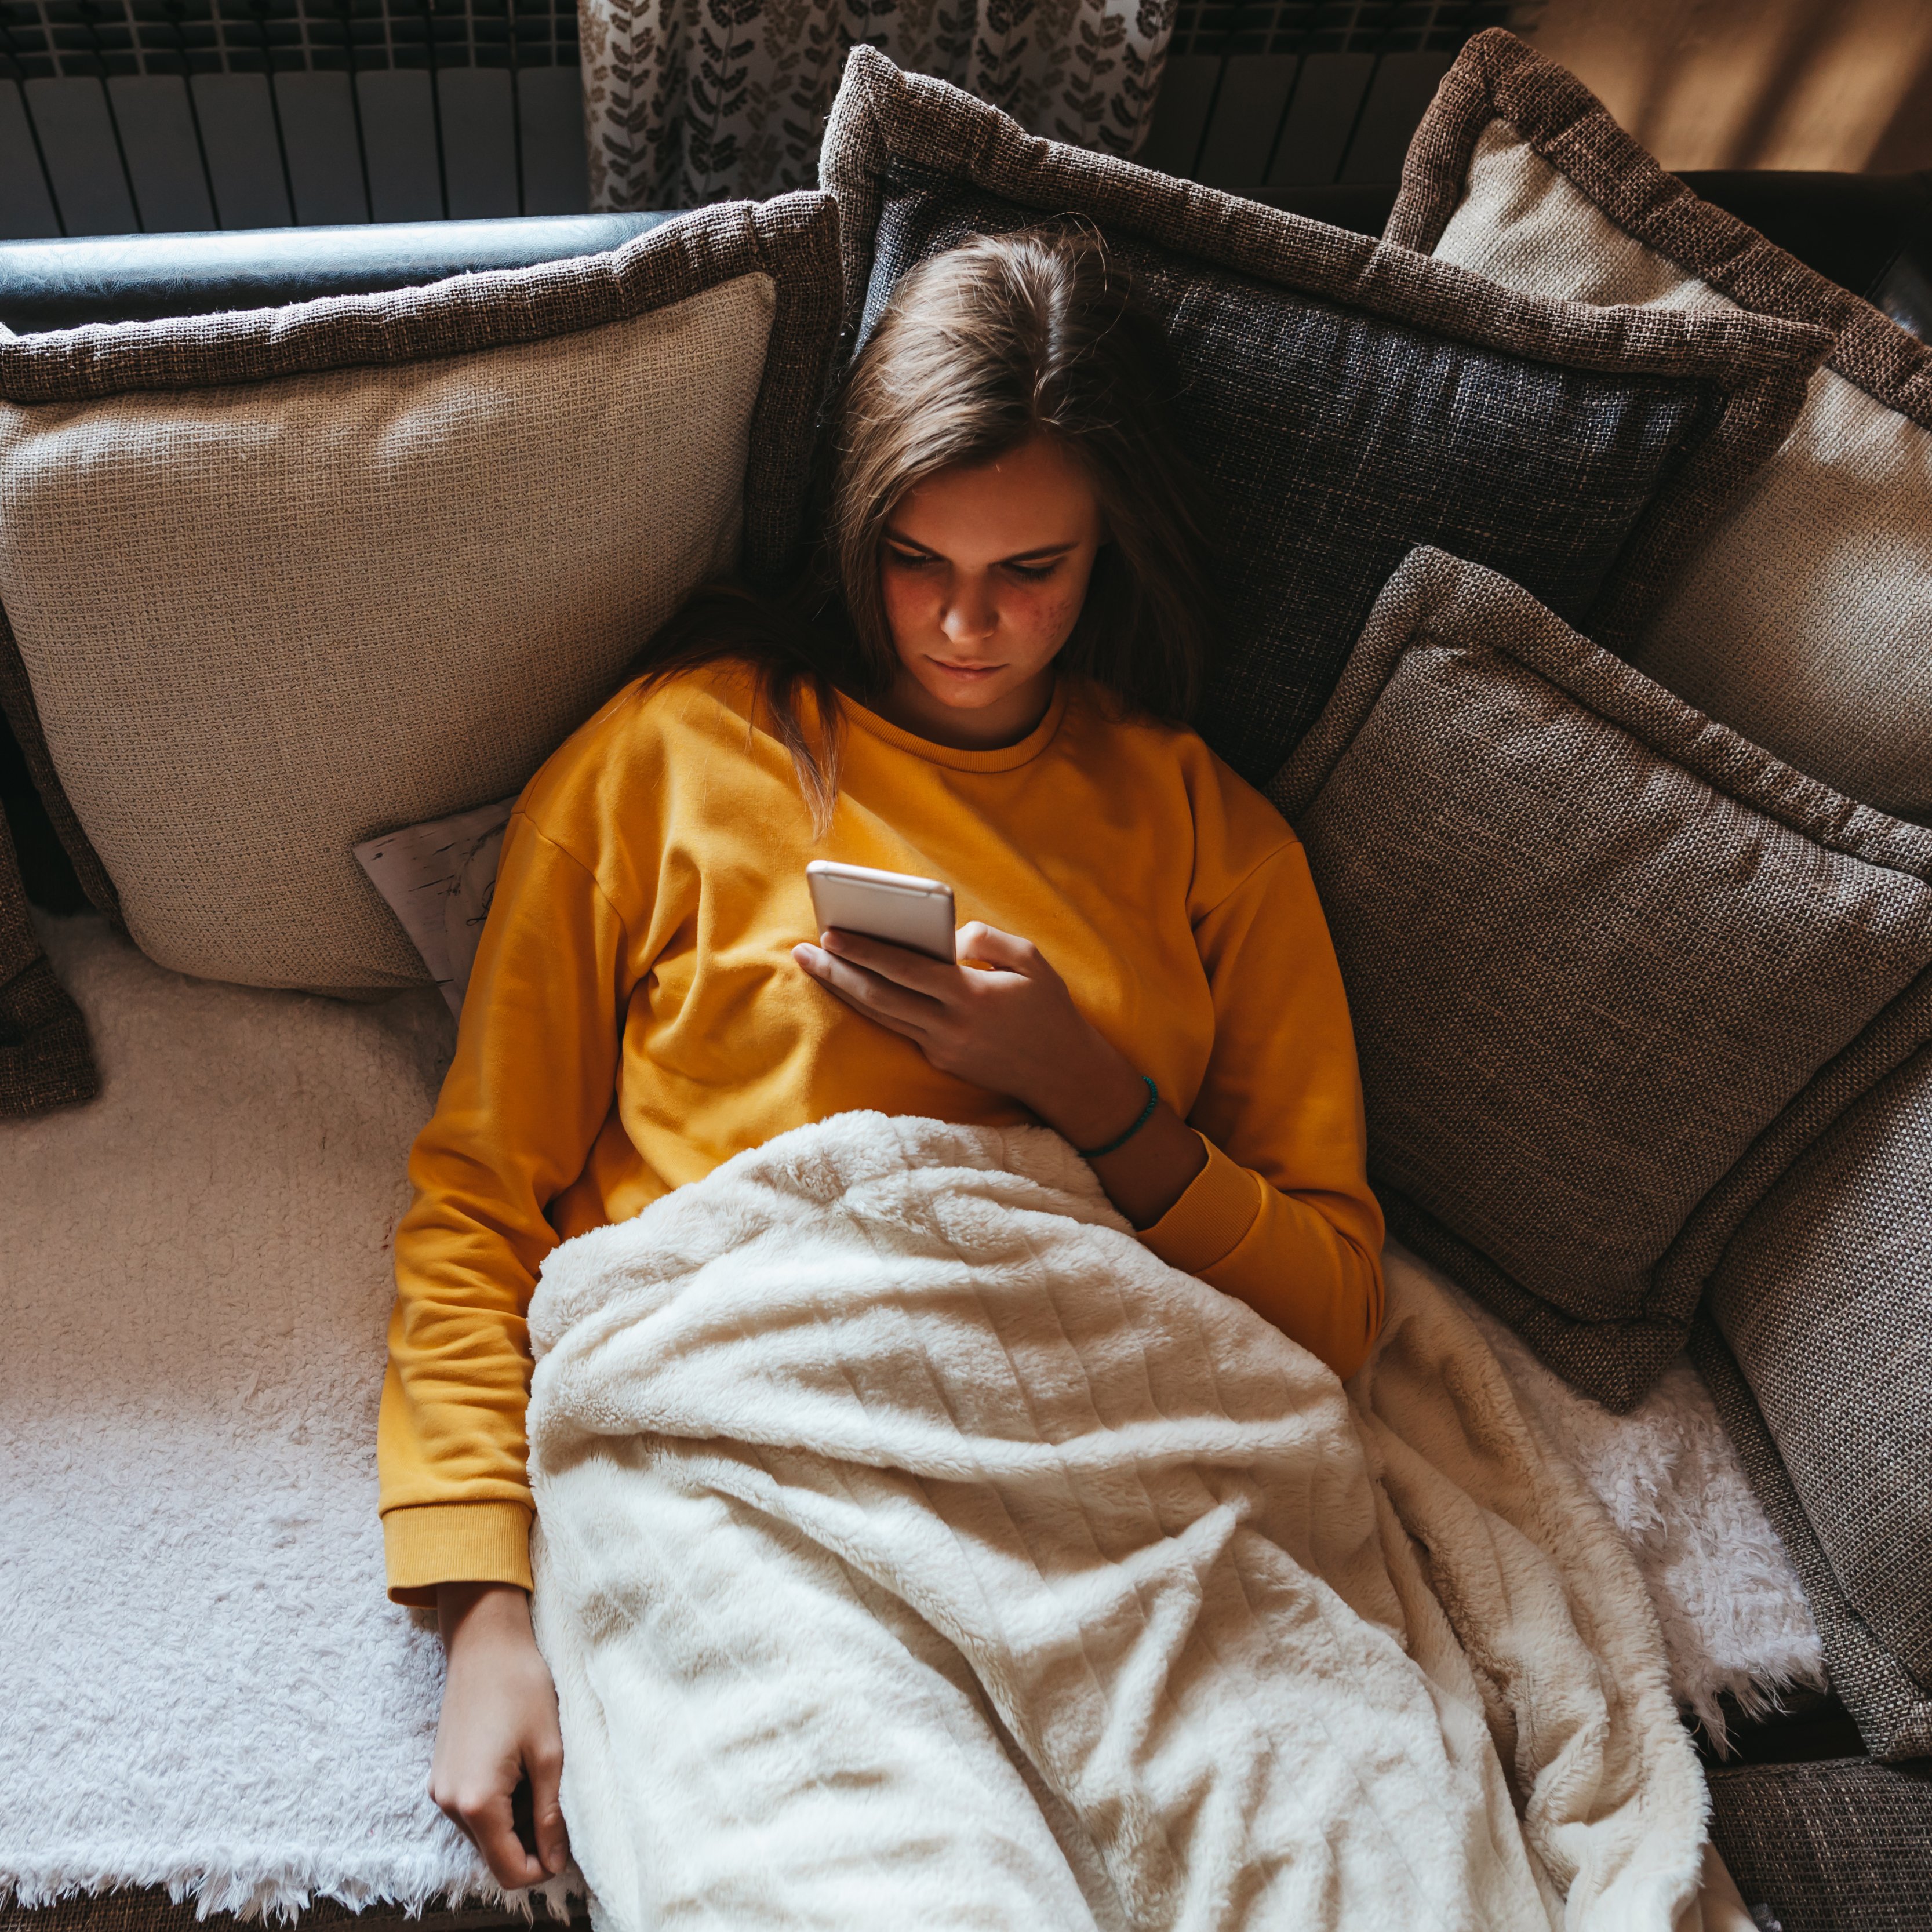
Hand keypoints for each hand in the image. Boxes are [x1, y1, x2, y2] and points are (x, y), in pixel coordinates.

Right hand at [430, 1582, 568, 1890]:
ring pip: (482, 1834)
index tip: (567, 1848)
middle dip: (529, 1844)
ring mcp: (441, 1789)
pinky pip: (471, 1810)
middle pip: (493, 1854)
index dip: (542, 1868)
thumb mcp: (548, 1753)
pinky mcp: (442, 1774)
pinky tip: (519, 1770)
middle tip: (559, 1806)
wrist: (484, 1642)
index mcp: (477, 1802)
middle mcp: (450, 1803)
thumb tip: (556, 1860)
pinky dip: (498, 1805)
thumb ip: (549, 1813)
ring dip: (514, 1822)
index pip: (508, 1869)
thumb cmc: (522, 1688)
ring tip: (540, 1779)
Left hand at [794, 921, 1135, 1142]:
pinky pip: (902, 1029)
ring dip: (846, 991)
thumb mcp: (1032, 961)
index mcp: (969, 996)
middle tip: (804, 951)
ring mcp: (942, 1049)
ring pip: (882, 1016)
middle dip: (836, 972)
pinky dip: (877, 1007)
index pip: (904, 969)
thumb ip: (989, 939)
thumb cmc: (1050, 1011)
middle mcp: (949, 1026)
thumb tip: (950, 936)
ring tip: (818, 967)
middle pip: (879, 997)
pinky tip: (858, 988)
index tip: (831, 934)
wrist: (1065, 1075)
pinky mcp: (942, 1062)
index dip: (863, 951)